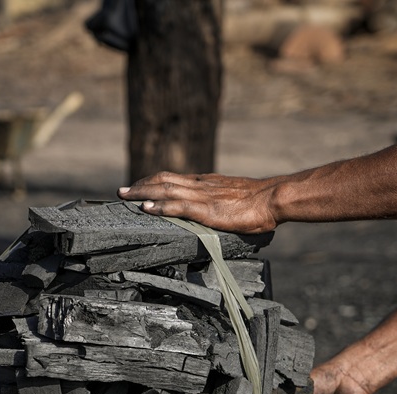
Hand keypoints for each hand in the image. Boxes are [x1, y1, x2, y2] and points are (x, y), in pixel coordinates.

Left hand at [117, 171, 280, 233]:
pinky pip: (178, 206)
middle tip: (122, 191)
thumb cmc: (260, 203)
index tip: (140, 187)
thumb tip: (215, 212)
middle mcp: (200, 185)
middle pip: (163, 180)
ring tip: (126, 197)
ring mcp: (203, 196)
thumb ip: (220, 203)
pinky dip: (160, 207)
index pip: (174, 179)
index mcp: (206, 183)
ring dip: (143, 193)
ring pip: (165, 189)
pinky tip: (147, 209)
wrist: (274, 198)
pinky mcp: (207, 209)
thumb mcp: (234, 199)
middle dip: (141, 185)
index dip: (154, 182)